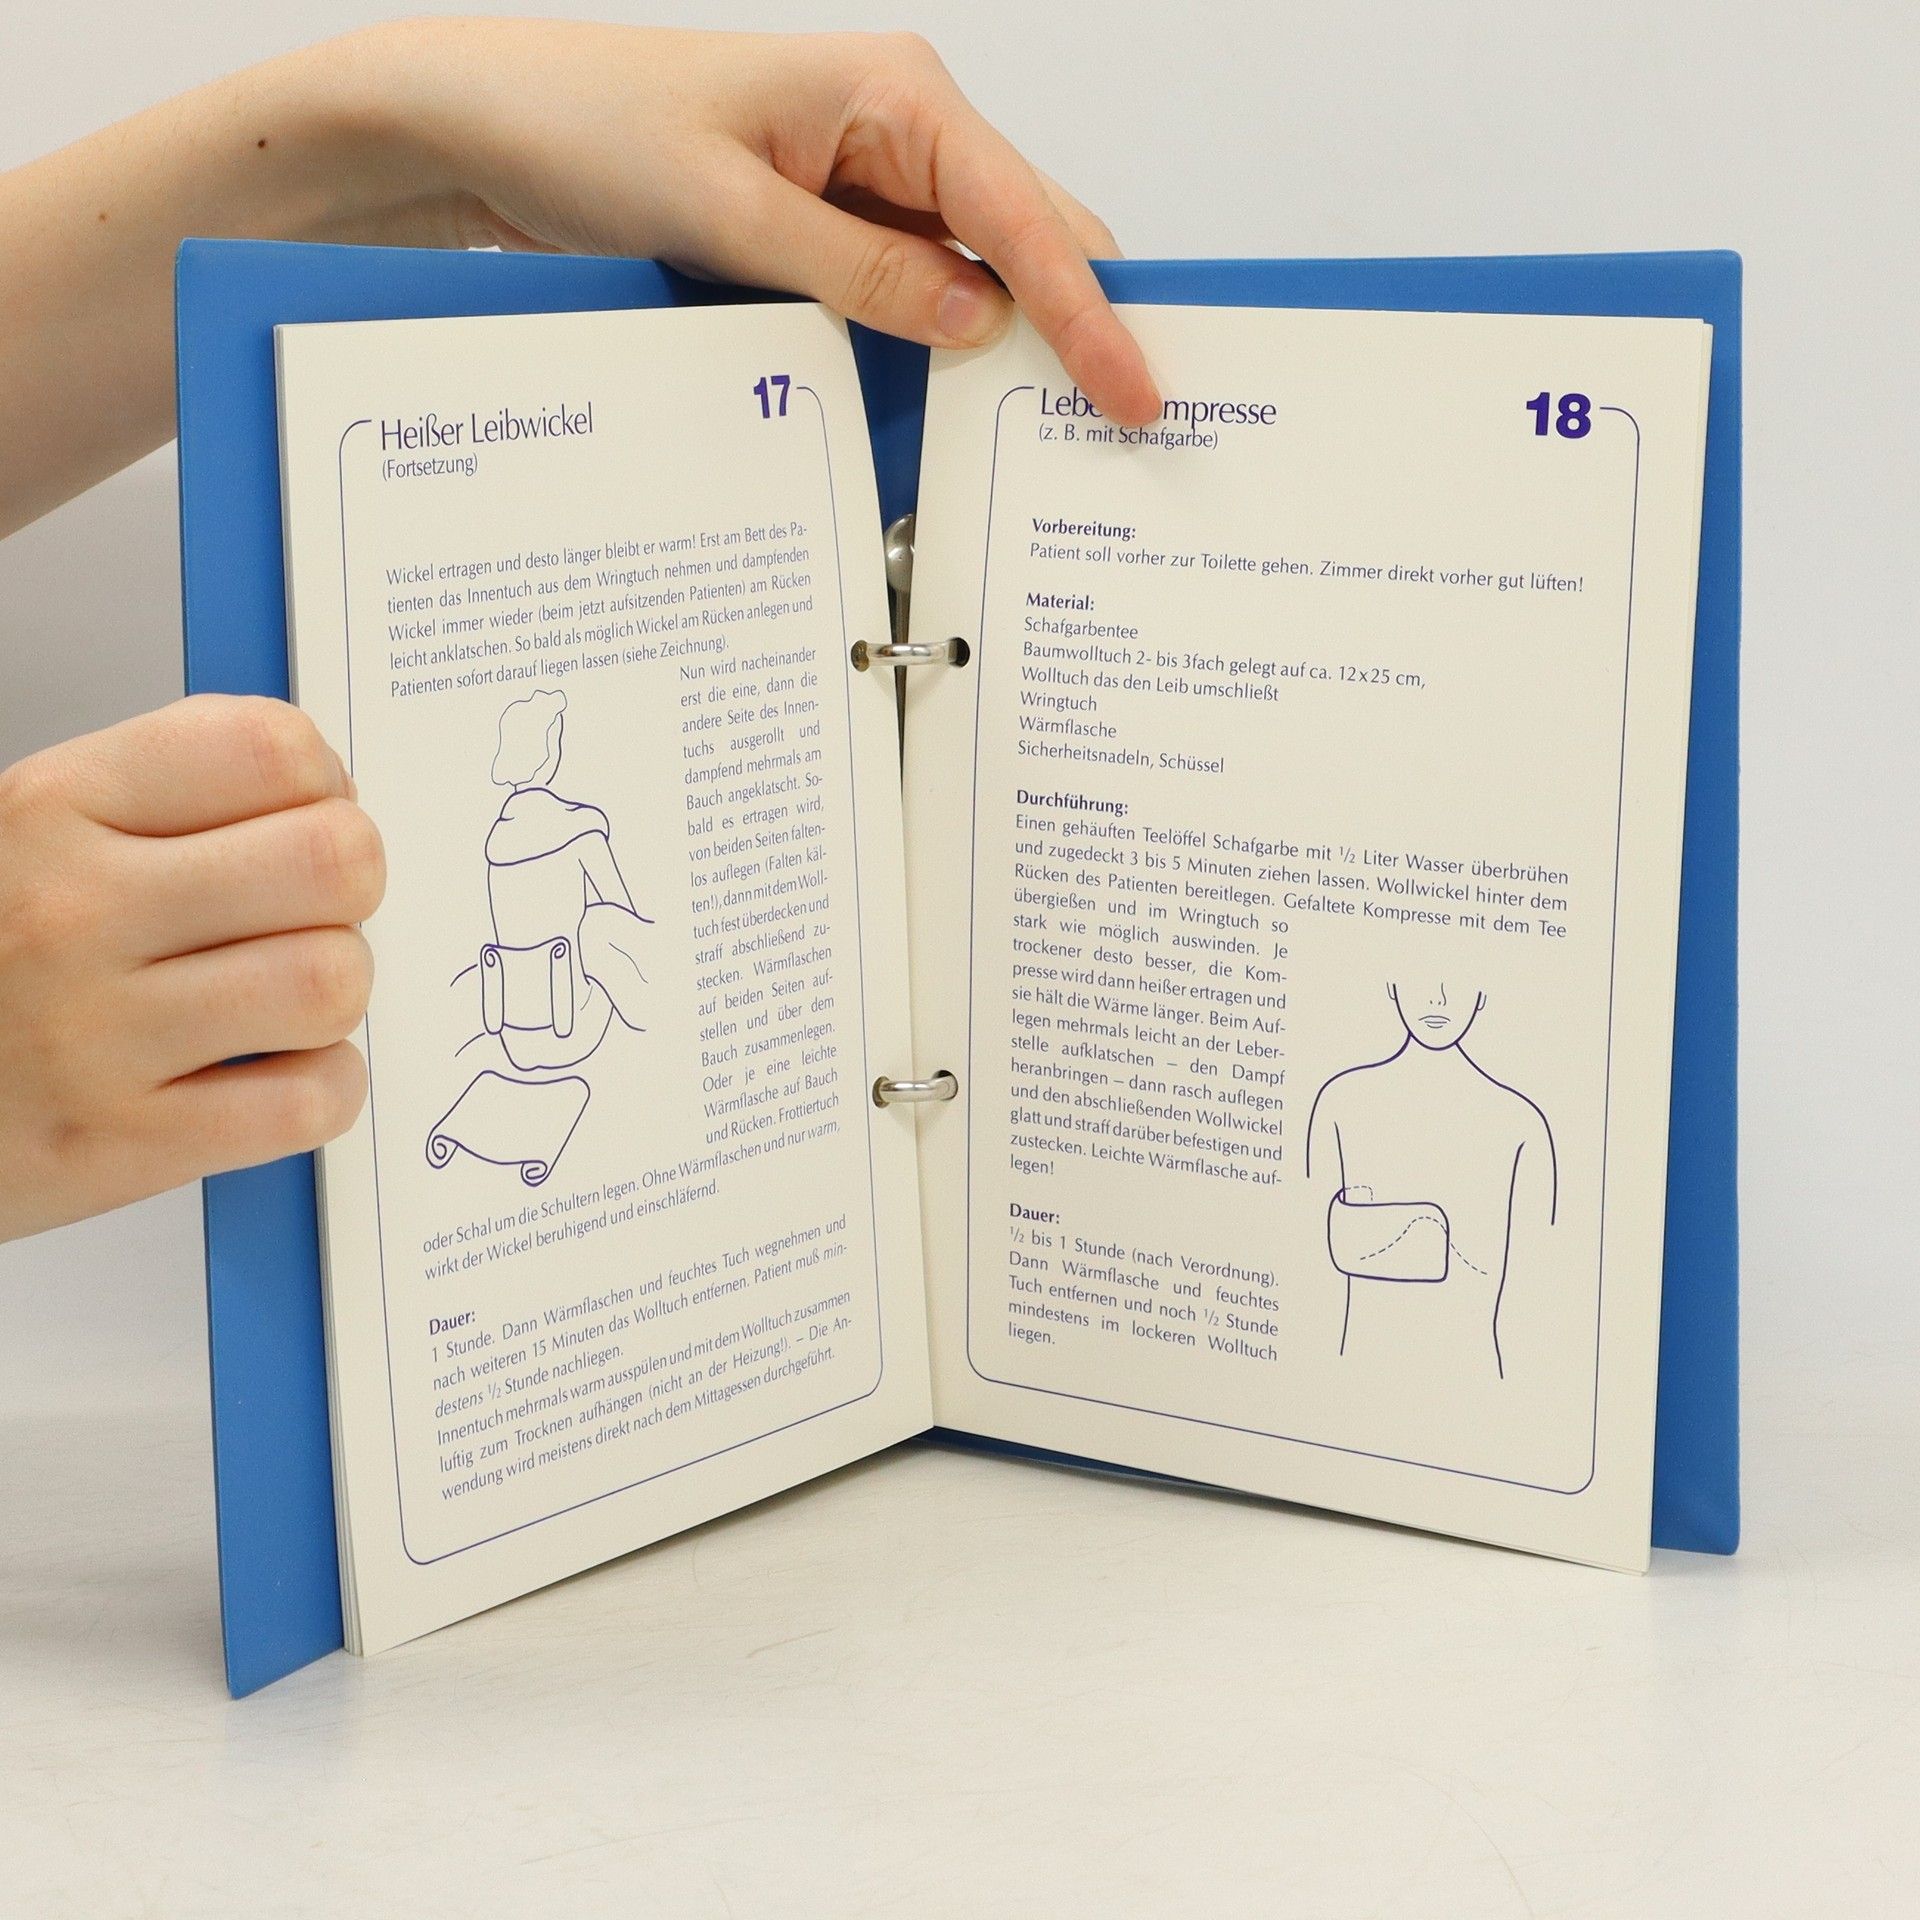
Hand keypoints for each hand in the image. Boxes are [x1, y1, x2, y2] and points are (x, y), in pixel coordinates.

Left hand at [0, 23, 1159, 531]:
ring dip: (1018, 349)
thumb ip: (860, 276)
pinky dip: (948, 349)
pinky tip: (965, 406)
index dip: (1090, 318)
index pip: (1026, 222)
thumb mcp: (729, 213)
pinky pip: (920, 293)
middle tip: (1125, 437)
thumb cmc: (589, 127)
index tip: (1138, 398)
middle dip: (1082, 332)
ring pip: (985, 274)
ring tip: (1063, 439)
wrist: (484, 122)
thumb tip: (975, 328)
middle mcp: (901, 130)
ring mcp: (872, 181)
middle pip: (1032, 240)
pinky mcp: (836, 227)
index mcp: (896, 98)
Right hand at [0, 697, 383, 1240]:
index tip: (297, 819)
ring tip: (278, 1000)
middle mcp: (73, 911)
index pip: (271, 749)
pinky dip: (323, 1086)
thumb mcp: (36, 834)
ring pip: (333, 981)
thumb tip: (334, 800)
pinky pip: (310, 1099)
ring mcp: (96, 1035)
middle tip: (302, 917)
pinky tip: (273, 1071)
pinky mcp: (125, 1144)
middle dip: (346, 891)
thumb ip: (171, 798)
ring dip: (334, 992)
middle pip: (333, 862)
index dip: (322, 787)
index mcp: (53, 807)